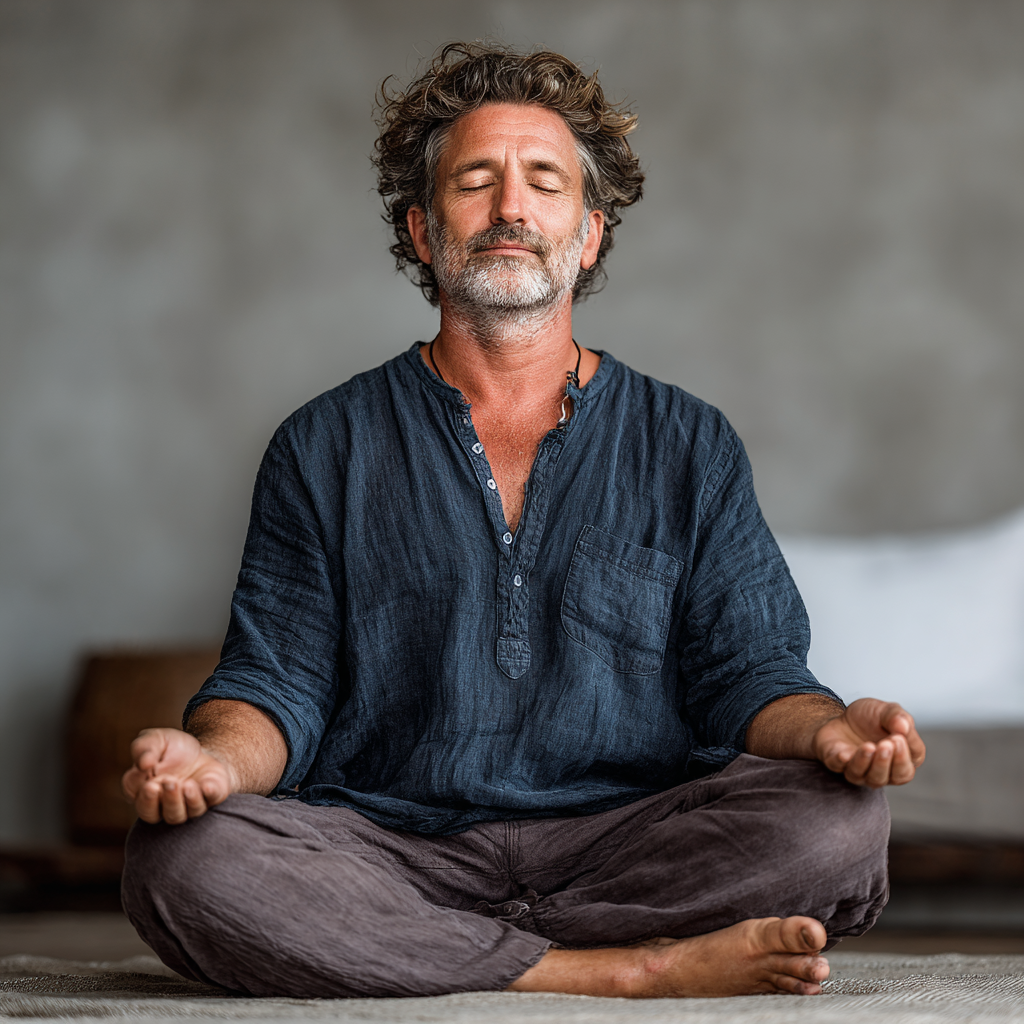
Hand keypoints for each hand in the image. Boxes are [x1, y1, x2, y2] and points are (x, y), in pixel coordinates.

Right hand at [122, 728, 236, 824]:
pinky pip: (211, 800)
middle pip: (159, 815)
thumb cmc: (171, 748)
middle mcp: (164, 804)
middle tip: (170, 782)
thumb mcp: (155, 739)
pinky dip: (209, 794)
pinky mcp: (212, 797)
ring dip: (186, 800)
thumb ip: (144, 749)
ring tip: (187, 784)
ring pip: (182, 815)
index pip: (141, 803)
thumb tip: (143, 763)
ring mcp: (188, 805)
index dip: (145, 798)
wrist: (202, 749)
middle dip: (167, 800)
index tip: (150, 784)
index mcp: (145, 792)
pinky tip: (206, 786)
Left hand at [812, 699, 925, 787]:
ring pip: (869, 777)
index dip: (905, 754)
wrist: (841, 716)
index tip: (898, 737)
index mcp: (901, 759)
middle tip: (886, 744)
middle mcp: (884, 771)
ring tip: (868, 746)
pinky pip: (840, 768)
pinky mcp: (837, 764)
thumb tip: (904, 726)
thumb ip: (898, 717)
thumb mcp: (886, 711)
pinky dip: (842, 762)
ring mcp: (861, 771)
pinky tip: (844, 754)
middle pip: (894, 778)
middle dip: (889, 761)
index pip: (909, 766)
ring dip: (868, 762)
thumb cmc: (870, 718)